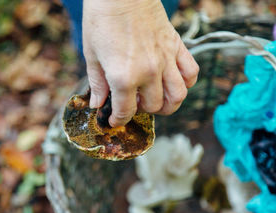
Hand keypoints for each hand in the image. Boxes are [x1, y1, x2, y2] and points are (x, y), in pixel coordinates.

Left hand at [83, 0, 198, 126]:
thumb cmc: (102, 21)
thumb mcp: (92, 56)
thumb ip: (97, 84)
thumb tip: (97, 105)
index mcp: (124, 77)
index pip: (126, 112)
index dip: (119, 120)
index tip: (115, 121)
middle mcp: (148, 73)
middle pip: (154, 106)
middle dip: (142, 111)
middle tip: (132, 104)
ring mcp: (165, 60)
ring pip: (178, 96)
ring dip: (169, 106)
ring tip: (157, 102)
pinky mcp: (176, 47)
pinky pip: (191, 73)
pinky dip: (186, 83)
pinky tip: (173, 82)